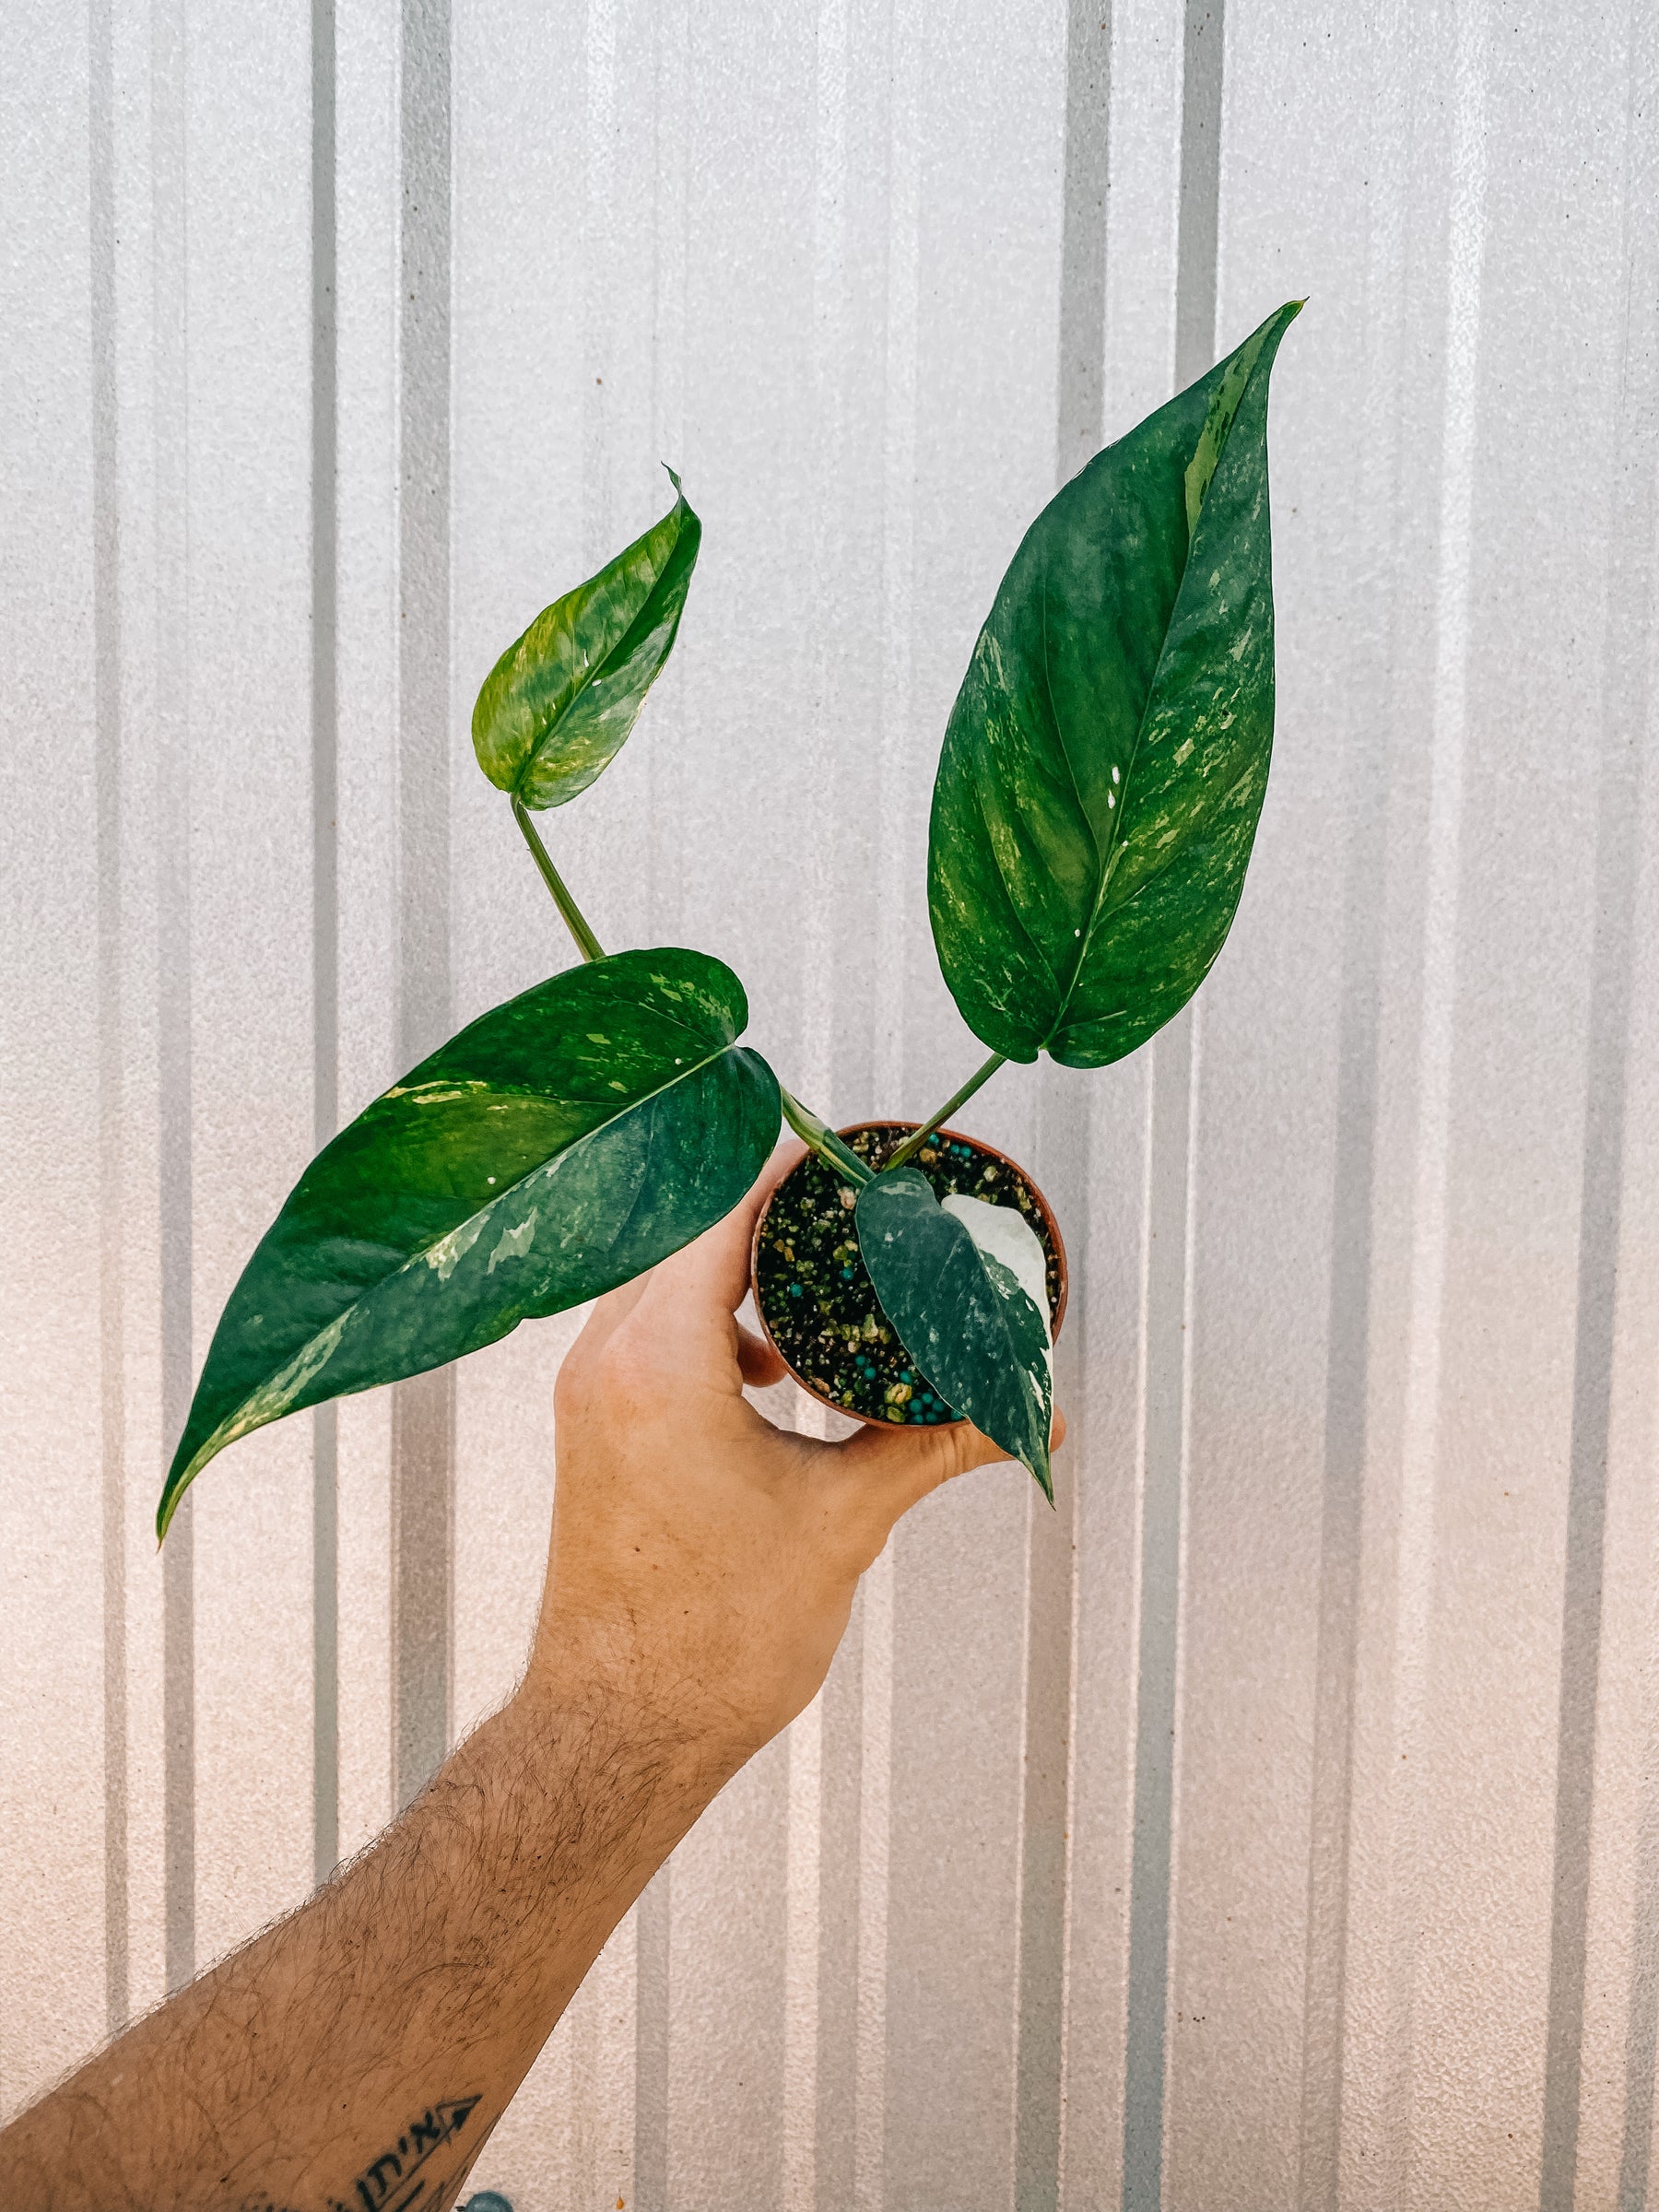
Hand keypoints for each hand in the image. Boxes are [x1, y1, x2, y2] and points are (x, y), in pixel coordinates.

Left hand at [527, 1145, 1061, 1772]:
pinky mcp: (590, 1427)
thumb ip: (936, 1447)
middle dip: (777, 1222)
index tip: (852, 1156)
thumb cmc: (709, 1642)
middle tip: (858, 1223)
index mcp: (660, 1361)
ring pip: (665, 1283)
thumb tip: (1025, 1417)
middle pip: (692, 1235)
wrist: (617, 1732)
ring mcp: (588, 1393)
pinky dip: (710, 1327)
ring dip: (740, 1278)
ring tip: (820, 1305)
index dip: (793, 1171)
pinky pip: (647, 1332)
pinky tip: (771, 1375)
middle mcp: (606, 1359)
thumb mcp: (845, 1523)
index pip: (725, 1213)